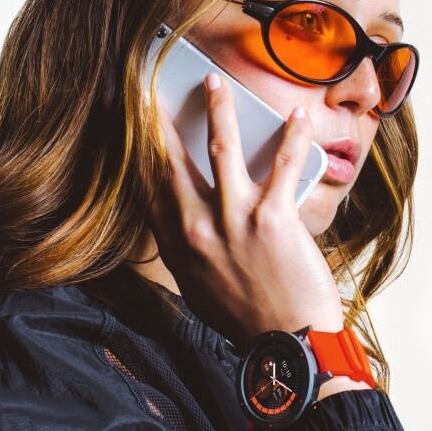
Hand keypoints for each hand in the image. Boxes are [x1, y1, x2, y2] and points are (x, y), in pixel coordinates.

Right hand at [147, 73, 344, 348]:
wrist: (288, 346)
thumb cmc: (248, 321)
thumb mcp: (199, 290)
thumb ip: (185, 253)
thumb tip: (179, 222)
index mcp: (179, 247)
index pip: (149, 190)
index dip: (139, 155)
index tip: (133, 130)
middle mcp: (198, 229)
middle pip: (173, 162)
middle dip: (162, 122)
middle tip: (153, 91)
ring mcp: (234, 220)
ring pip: (221, 149)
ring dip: (218, 109)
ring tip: (215, 84)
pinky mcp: (273, 217)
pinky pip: (282, 163)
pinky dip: (292, 136)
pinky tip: (298, 116)